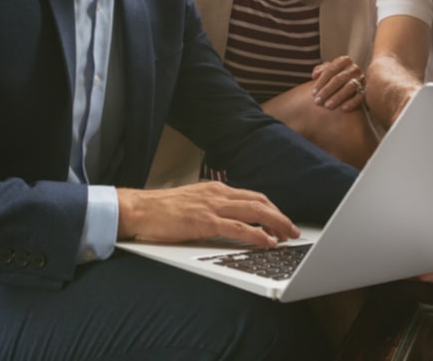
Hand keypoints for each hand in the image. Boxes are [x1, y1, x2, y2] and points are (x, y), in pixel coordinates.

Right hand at [117, 181, 299, 248]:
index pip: (252, 196)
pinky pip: (238, 228)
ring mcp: (212, 206)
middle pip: (260, 202)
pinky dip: (257, 234)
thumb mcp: (193, 203)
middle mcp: (218, 194)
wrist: (138, 209)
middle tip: (293, 230)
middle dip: (280, 216)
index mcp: (215, 189)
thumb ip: (212, 208)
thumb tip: (231, 221)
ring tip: (288, 236)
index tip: (282, 220)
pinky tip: (267, 242)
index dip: (272, 209)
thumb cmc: (161, 210)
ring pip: (255, 211)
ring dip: (276, 224)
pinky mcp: (205, 222)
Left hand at [311, 56, 365, 110]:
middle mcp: (354, 68)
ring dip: (337, 97)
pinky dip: (352, 102)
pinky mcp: (367, 90)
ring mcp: (361, 79)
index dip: (320, 81)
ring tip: (327, 106)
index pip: (330, 70)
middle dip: (326, 91)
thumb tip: (315, 75)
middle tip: (317, 102)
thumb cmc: (336, 78)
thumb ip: (321, 70)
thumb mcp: (329, 71)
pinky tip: (343, 109)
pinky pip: (360, 96)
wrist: (354, 86)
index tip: (313, 93)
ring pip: (349, 87)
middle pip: (338, 79)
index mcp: (344, 61)